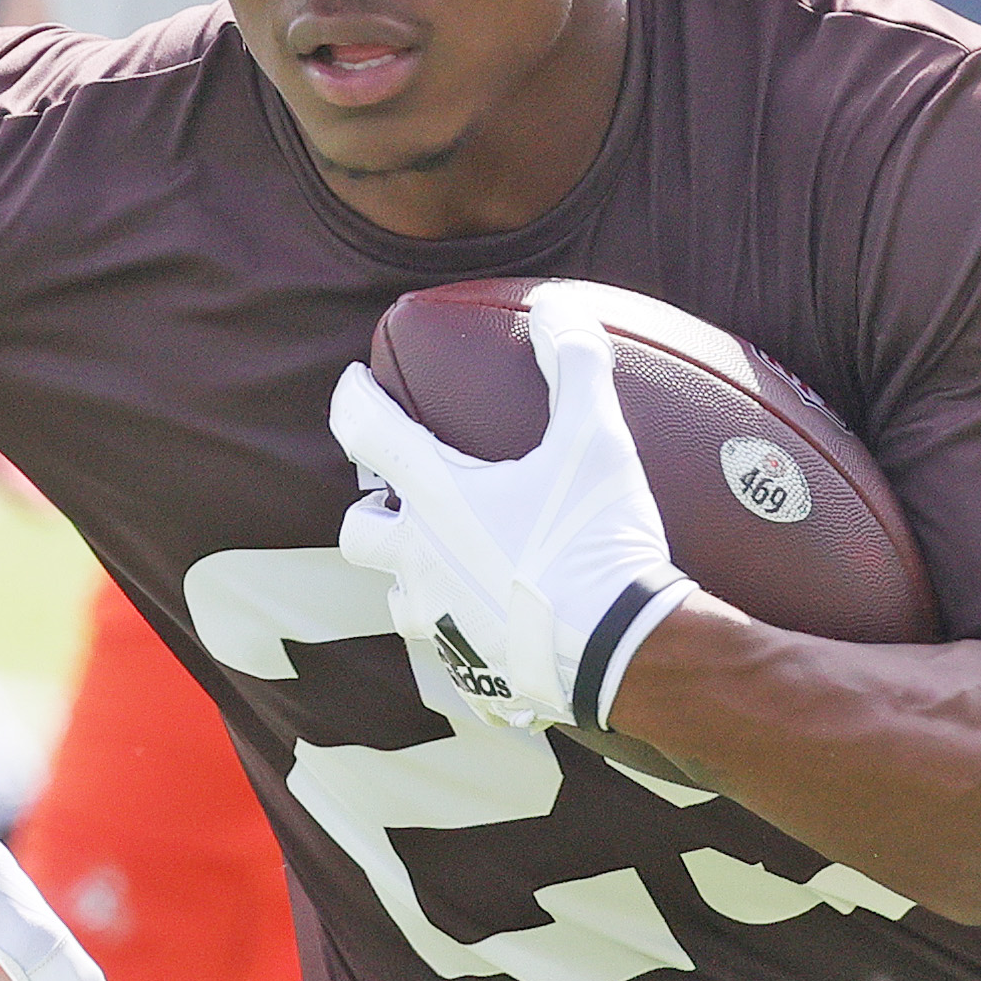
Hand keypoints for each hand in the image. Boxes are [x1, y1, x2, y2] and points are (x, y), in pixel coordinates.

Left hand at [330, 282, 696, 731]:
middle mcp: (423, 562)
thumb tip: (560, 307)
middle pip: (359, 533)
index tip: (354, 386)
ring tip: (447, 563)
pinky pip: (450, 651)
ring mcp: (442, 624)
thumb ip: (577, 366)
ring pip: (397, 598)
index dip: (354, 401)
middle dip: (372, 511)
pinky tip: (497, 625)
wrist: (626, 656)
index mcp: (440, 499)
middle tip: (399, 498)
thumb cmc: (600, 542)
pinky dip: (463, 631)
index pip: (369, 433)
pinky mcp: (472, 673)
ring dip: (411, 575)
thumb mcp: (598, 441)